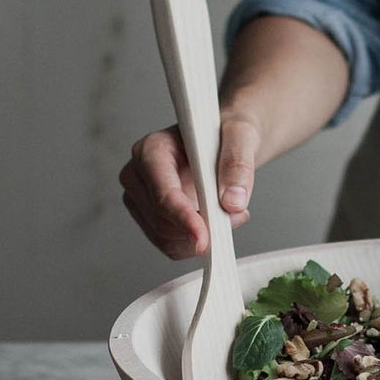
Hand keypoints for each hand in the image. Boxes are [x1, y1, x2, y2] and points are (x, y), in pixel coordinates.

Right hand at [120, 118, 254, 259]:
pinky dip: (195, 243)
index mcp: (152, 149)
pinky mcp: (149, 218)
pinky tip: (213, 224)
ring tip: (227, 214)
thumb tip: (232, 202)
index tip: (204, 238)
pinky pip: (170, 246)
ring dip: (200, 237)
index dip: (184, 218)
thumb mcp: (241, 135)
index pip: (163, 194)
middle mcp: (138, 175)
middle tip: (235, 215)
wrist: (225, 142)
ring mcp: (140, 199)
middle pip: (161, 222)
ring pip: (165, 238)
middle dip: (200, 228)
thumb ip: (238, 165)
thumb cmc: (226, 134)